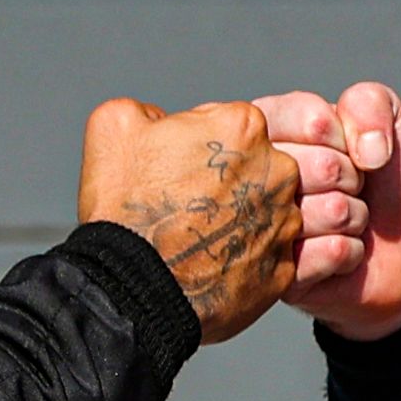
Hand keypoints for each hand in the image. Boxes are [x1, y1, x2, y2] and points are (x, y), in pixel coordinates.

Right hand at [78, 98, 300, 342]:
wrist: (131, 289)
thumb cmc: (125, 210)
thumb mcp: (114, 127)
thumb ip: (148, 110)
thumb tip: (161, 121)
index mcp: (244, 127)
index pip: (228, 125)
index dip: (197, 146)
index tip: (177, 169)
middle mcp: (278, 171)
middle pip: (255, 167)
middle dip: (226, 182)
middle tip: (187, 205)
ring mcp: (286, 223)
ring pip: (264, 212)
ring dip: (238, 220)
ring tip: (197, 238)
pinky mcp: (284, 269)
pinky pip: (267, 256)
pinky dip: (243, 260)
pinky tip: (210, 264)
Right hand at [265, 81, 400, 340]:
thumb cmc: (387, 182)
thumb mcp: (389, 125)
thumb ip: (371, 103)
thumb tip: (367, 149)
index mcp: (269, 130)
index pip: (302, 116)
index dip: (342, 136)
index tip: (349, 148)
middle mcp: (253, 177)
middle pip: (301, 167)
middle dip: (348, 178)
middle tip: (350, 188)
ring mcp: (259, 229)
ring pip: (313, 213)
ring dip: (351, 217)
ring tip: (346, 220)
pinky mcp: (276, 276)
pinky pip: (327, 252)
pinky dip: (350, 251)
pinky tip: (342, 251)